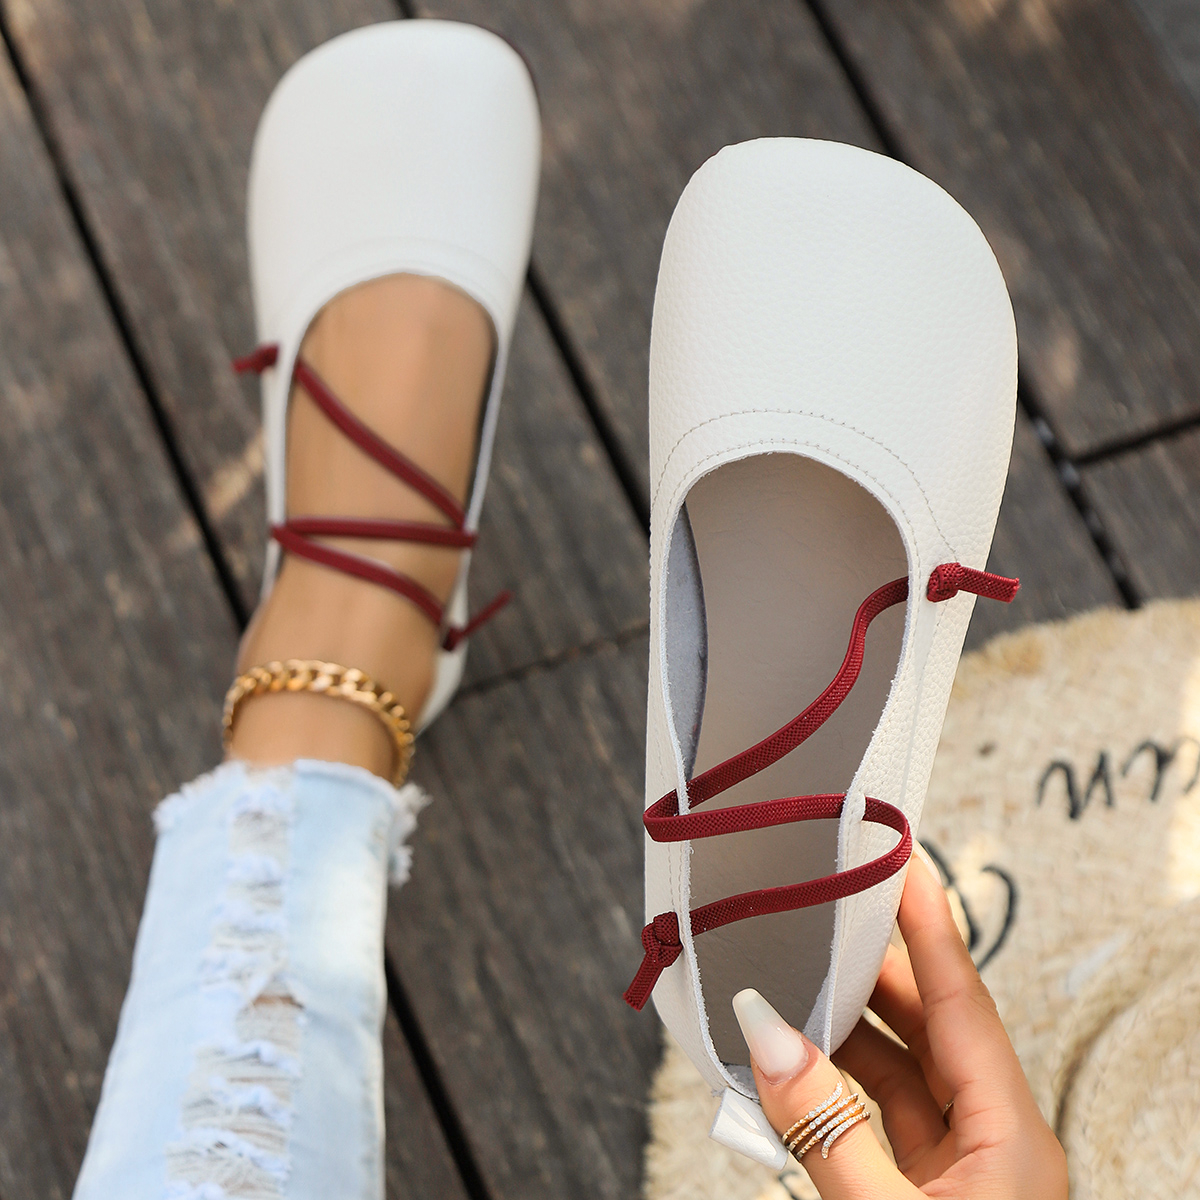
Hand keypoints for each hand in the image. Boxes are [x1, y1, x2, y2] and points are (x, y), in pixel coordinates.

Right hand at [732, 854, 1066, 1197]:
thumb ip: (825, 1127)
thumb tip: (768, 1035)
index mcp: (1012, 1137)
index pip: (964, 1000)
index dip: (929, 923)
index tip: (901, 858)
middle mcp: (996, 1141)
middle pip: (932, 1024)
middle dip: (875, 967)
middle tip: (828, 909)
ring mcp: (965, 1168)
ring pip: (904, 1067)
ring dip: (848, 1026)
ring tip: (794, 980)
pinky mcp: (930, 1190)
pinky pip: (884, 1109)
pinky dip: (839, 1080)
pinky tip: (799, 1060)